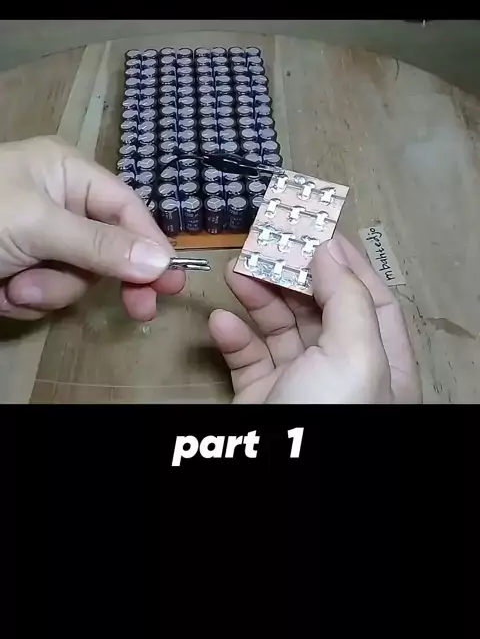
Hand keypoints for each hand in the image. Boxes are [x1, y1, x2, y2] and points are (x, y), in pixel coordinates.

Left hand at [0, 137, 184, 320]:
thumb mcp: (37, 226)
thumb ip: (99, 245)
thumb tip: (163, 261)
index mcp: (67, 173)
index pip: (125, 208)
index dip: (151, 244)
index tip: (173, 282)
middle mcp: (58, 203)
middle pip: (105, 249)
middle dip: (91, 275)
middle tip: (139, 312)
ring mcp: (37, 238)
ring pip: (74, 277)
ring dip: (47, 290)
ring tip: (14, 289)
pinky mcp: (19, 268)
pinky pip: (45, 293)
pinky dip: (25, 300)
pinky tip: (1, 293)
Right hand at [209, 234, 420, 402]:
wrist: (283, 505)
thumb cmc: (332, 421)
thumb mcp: (355, 355)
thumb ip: (347, 296)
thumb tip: (328, 247)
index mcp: (382, 362)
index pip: (370, 296)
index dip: (344, 260)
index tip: (315, 227)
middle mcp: (344, 372)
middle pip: (321, 306)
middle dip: (293, 271)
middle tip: (264, 239)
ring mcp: (301, 386)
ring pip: (281, 328)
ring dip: (258, 296)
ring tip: (235, 270)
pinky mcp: (263, 400)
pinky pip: (248, 359)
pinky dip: (233, 337)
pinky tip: (220, 322)